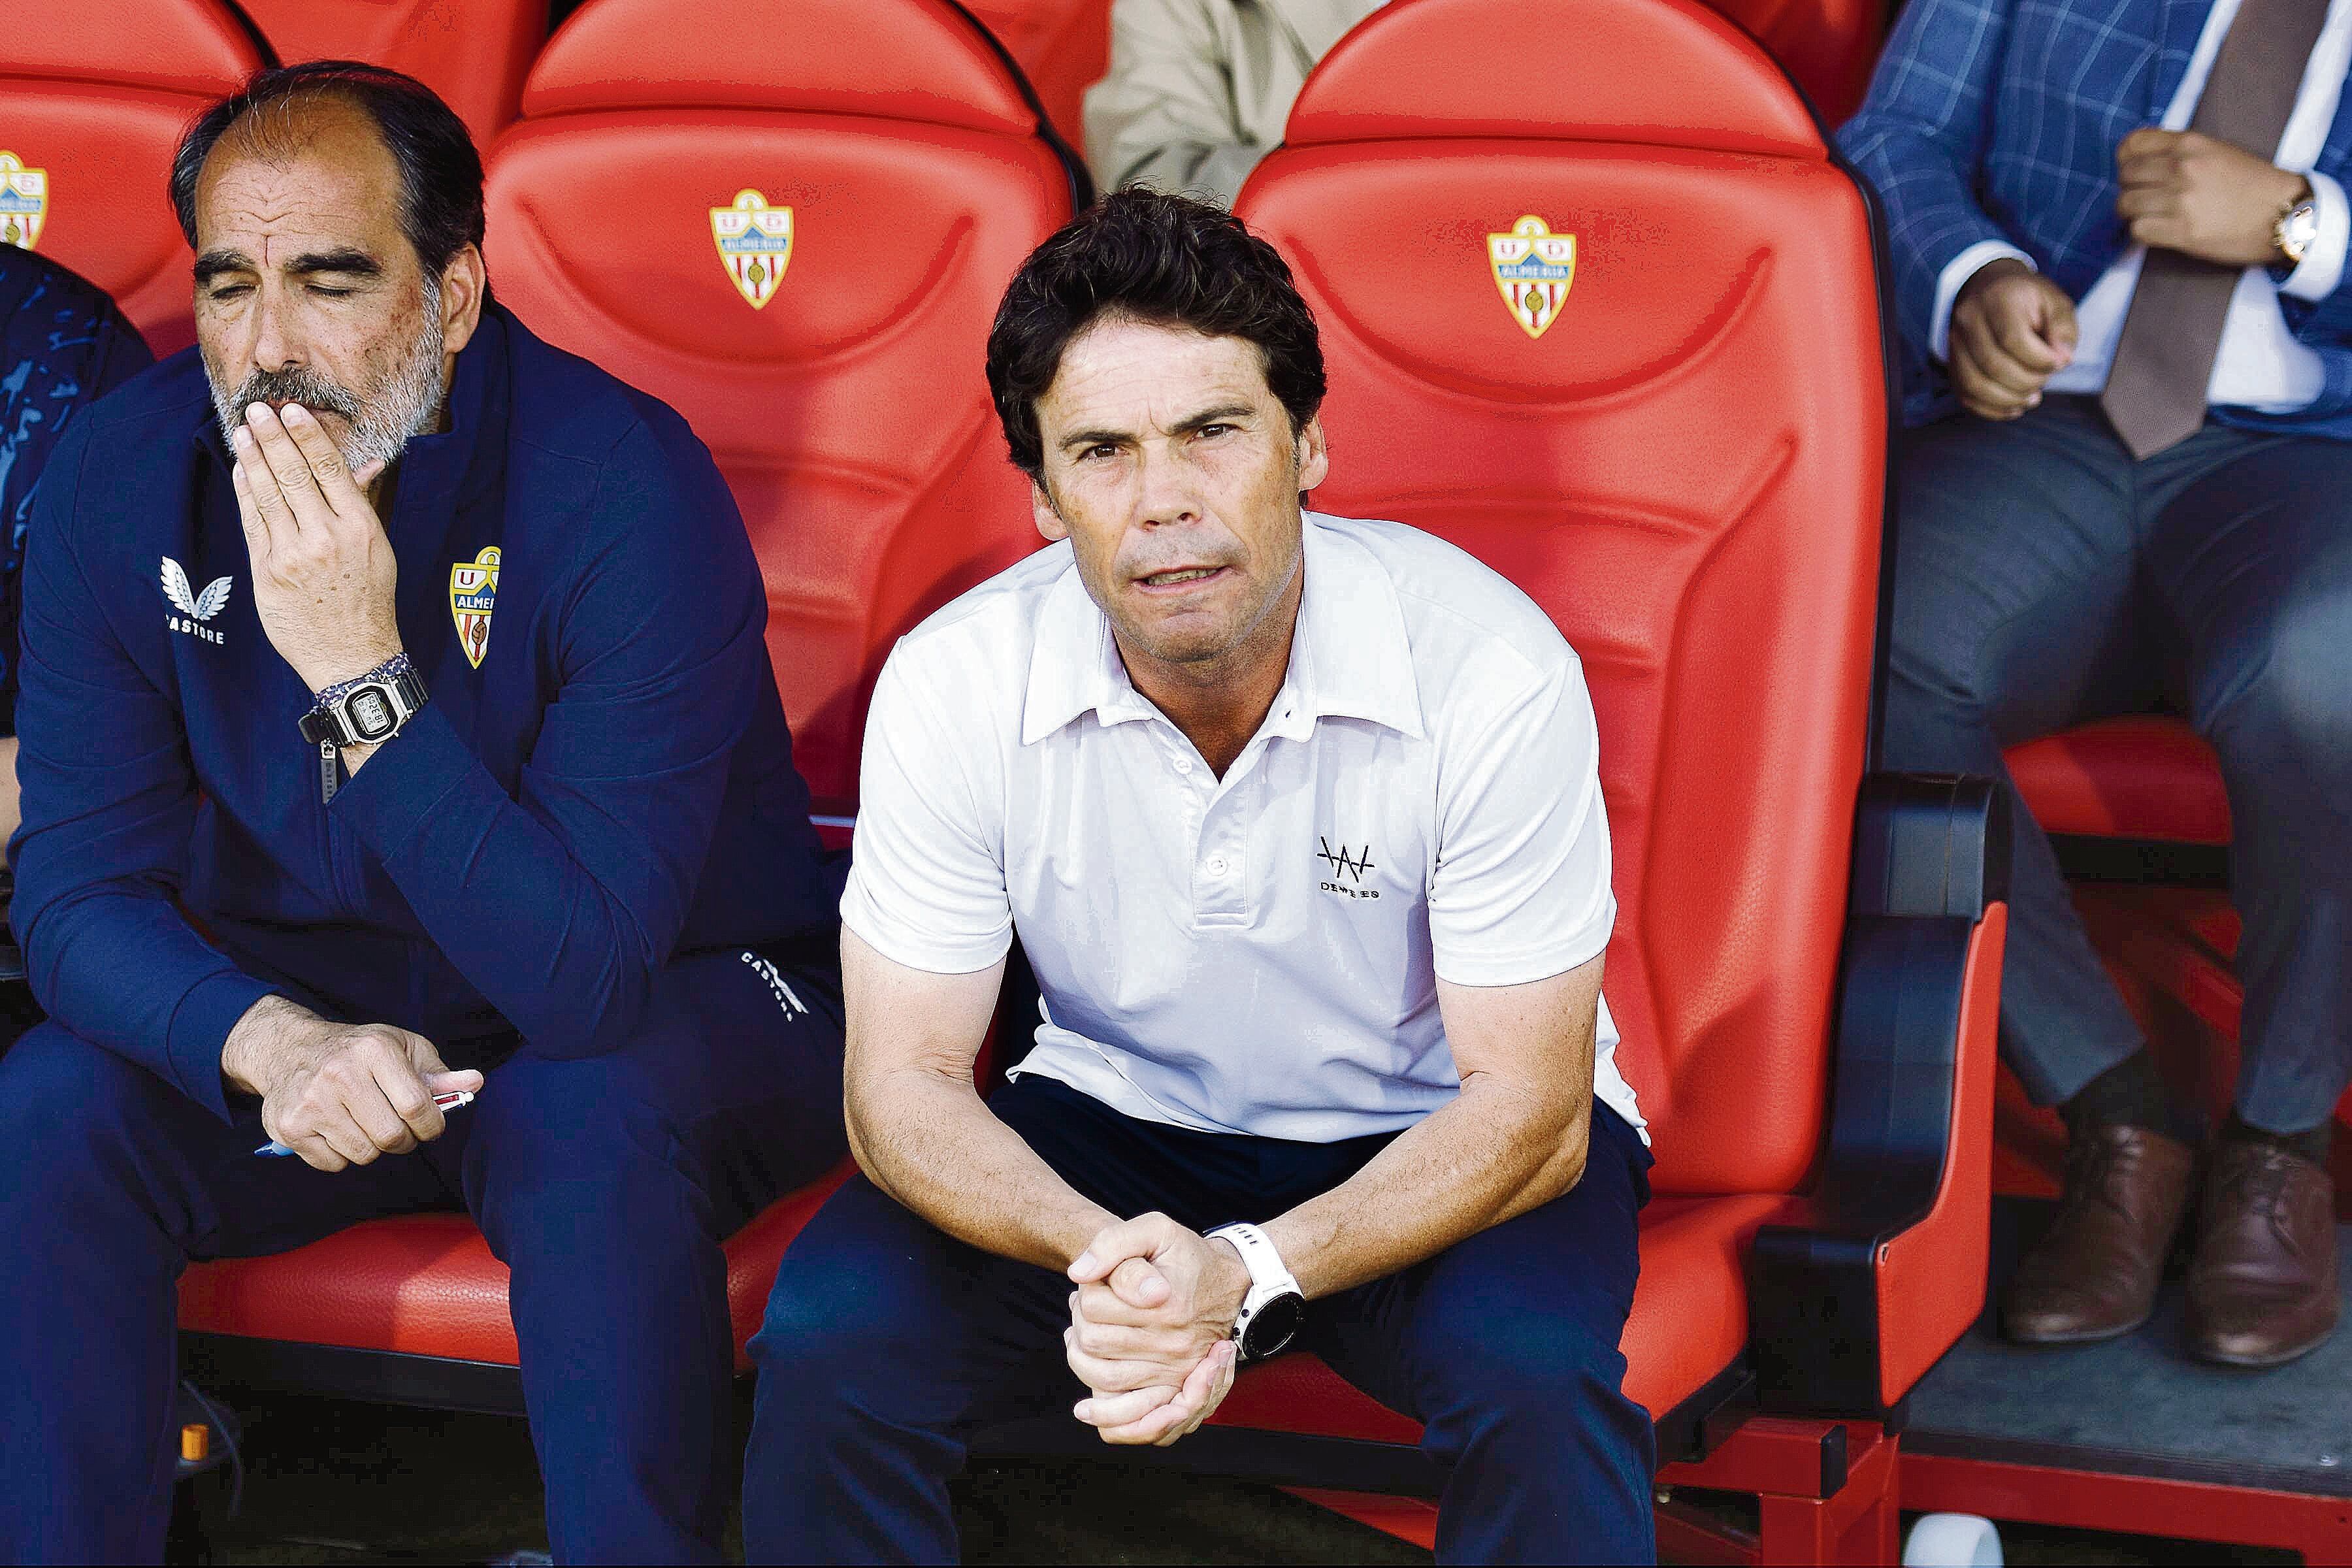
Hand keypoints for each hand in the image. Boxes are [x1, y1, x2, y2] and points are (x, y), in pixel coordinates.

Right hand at [221, 995, 482, 1171]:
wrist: (289, 1049)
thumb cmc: (357, 1051)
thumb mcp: (402, 1049)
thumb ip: (438, 1073)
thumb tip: (475, 1084)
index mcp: (374, 1050)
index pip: (416, 1106)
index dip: (432, 1125)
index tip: (430, 1126)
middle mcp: (340, 1074)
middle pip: (391, 1137)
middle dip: (404, 1140)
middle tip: (398, 1127)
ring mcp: (311, 1102)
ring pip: (364, 1155)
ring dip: (373, 1148)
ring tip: (365, 1123)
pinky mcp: (289, 1127)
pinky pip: (334, 1164)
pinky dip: (342, 1156)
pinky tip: (337, 1129)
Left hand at [229, 401, 402, 693]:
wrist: (352, 656)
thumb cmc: (369, 600)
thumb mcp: (377, 550)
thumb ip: (362, 504)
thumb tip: (363, 464)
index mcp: (360, 529)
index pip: (329, 469)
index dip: (307, 436)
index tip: (291, 411)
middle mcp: (326, 538)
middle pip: (293, 475)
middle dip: (272, 438)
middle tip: (257, 411)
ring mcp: (293, 556)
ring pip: (268, 495)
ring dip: (253, 458)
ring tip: (242, 432)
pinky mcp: (267, 573)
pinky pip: (252, 523)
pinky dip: (245, 493)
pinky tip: (242, 472)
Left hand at [1064, 1213, 1251, 1443]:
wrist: (1230, 1286)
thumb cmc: (1188, 1256)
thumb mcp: (1157, 1230)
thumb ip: (1115, 1242)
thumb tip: (1078, 1273)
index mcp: (1164, 1303)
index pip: (1093, 1307)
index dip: (1082, 1293)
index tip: (1090, 1285)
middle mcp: (1172, 1342)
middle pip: (1093, 1342)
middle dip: (1077, 1325)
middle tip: (1083, 1311)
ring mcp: (1176, 1370)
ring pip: (1104, 1379)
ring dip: (1080, 1362)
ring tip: (1078, 1345)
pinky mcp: (1179, 1389)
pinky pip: (1136, 1417)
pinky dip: (1108, 1415)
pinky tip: (1088, 1405)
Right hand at [1949, 259, 2078, 419]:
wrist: (1989, 289)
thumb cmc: (2027, 300)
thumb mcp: (2055, 302)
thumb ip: (2063, 328)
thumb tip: (2062, 360)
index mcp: (1998, 299)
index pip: (2012, 340)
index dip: (2039, 360)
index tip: (2059, 363)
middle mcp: (1969, 320)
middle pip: (1993, 366)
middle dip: (2027, 382)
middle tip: (2046, 379)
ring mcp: (1955, 343)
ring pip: (1975, 385)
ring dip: (2008, 399)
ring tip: (2032, 397)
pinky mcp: (1951, 363)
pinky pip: (1965, 395)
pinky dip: (1991, 409)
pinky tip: (2014, 406)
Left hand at [2115, 129, 2308, 266]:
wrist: (2285, 213)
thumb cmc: (2252, 184)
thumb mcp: (2218, 152)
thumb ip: (2180, 153)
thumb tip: (2140, 162)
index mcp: (2190, 144)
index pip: (2132, 144)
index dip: (2125, 160)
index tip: (2133, 171)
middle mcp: (2182, 168)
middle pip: (2125, 176)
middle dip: (2129, 188)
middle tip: (2144, 198)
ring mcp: (2181, 200)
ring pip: (2125, 204)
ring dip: (2132, 213)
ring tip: (2151, 216)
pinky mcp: (2182, 231)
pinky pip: (2137, 231)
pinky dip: (2142, 233)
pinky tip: (2158, 231)